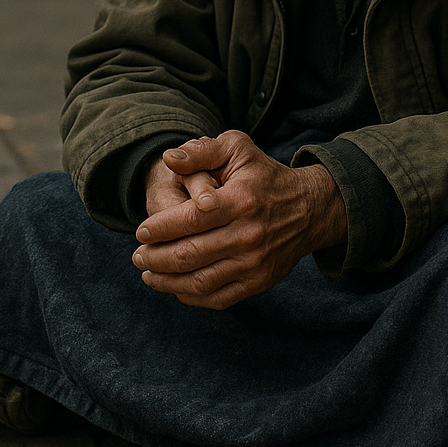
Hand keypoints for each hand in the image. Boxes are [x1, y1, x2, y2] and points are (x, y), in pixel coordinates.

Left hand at [132, 130, 346, 308]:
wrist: (309, 209)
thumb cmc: (264, 176)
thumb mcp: (238, 149)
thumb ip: (201, 151)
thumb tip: (168, 158)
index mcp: (240, 200)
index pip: (191, 219)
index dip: (161, 228)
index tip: (141, 231)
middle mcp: (248, 235)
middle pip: (189, 254)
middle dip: (155, 258)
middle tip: (138, 255)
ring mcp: (254, 263)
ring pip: (200, 281)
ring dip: (166, 281)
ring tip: (148, 274)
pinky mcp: (259, 282)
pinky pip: (218, 297)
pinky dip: (191, 296)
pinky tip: (175, 287)